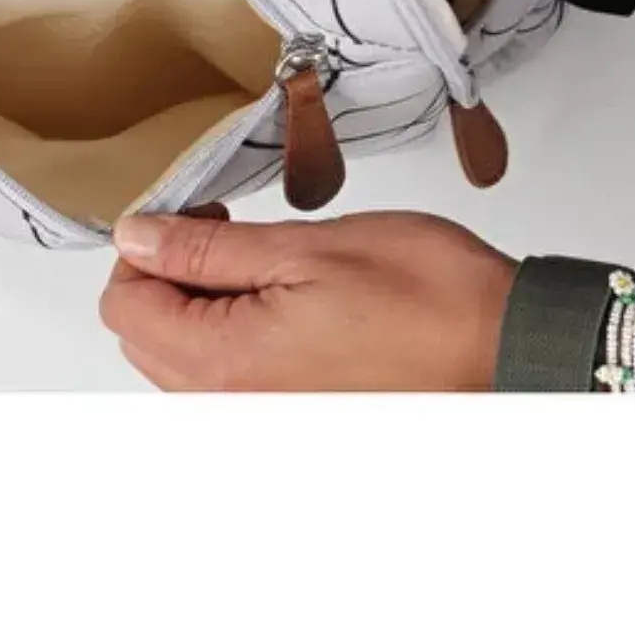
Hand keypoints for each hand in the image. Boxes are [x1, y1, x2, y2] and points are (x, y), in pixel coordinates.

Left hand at [100, 209, 516, 390]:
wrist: (509, 347)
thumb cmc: (427, 297)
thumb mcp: (304, 247)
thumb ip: (207, 249)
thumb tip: (138, 235)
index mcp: (228, 364)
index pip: (125, 307)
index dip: (147, 247)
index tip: (196, 216)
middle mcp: (236, 408)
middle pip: (146, 336)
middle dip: (172, 275)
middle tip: (229, 232)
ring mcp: (265, 419)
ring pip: (182, 360)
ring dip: (204, 305)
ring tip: (266, 265)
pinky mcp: (295, 417)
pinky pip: (227, 381)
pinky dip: (236, 335)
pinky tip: (286, 301)